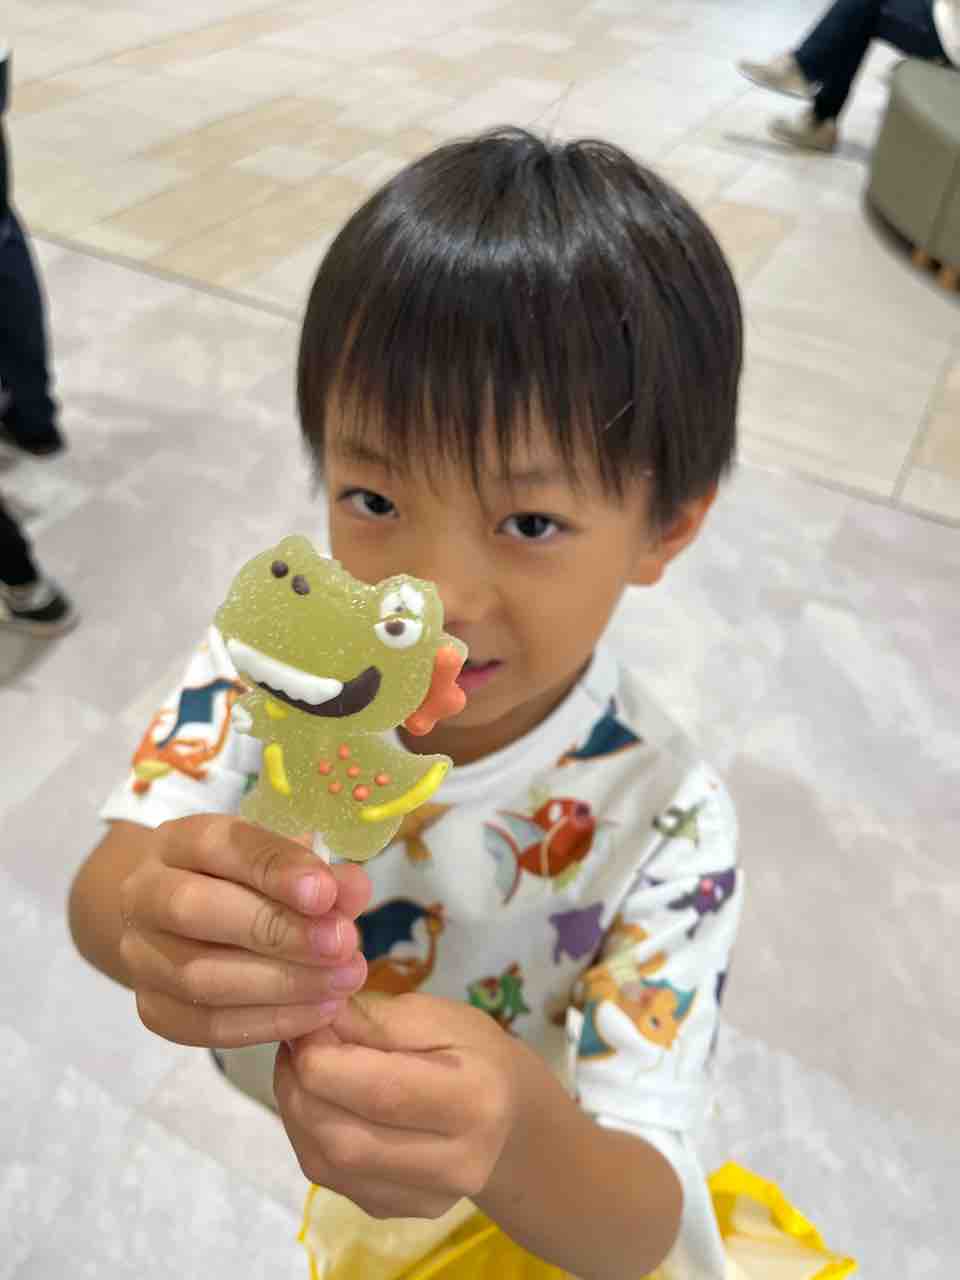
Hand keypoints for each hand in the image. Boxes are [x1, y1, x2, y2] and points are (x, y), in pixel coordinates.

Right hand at [119, 814, 370, 1047]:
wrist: (178, 921)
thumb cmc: (244, 882)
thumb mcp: (280, 861)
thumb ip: (319, 874)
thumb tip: (354, 889)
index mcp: (178, 842)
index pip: (219, 845)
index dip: (275, 869)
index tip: (326, 892)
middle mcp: (145, 893)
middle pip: (196, 911)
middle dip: (277, 931)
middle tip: (343, 943)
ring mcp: (140, 956)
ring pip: (199, 977)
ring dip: (282, 984)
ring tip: (343, 981)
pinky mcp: (152, 1009)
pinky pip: (205, 1025)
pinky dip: (268, 1022)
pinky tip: (319, 1011)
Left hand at [276, 993, 535, 1220]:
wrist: (507, 1117)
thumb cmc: (474, 1051)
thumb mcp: (436, 1016)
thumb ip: (375, 1020)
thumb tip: (315, 1018)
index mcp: (474, 1100)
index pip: (379, 1093)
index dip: (322, 1059)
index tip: (305, 1022)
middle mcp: (454, 1163)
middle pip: (344, 1139)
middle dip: (299, 1087)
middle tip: (294, 1043)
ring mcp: (424, 1198)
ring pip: (326, 1164)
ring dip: (295, 1111)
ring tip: (300, 1067)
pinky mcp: (395, 1211)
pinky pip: (329, 1178)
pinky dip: (308, 1134)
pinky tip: (317, 1100)